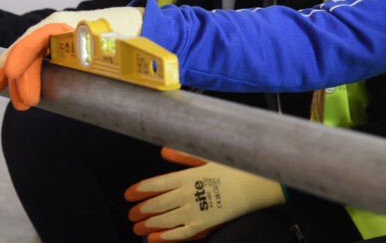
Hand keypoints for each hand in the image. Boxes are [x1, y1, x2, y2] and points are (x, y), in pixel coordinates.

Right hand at [0, 7, 143, 109]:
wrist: (134, 24)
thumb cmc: (126, 32)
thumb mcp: (117, 40)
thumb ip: (103, 48)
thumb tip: (92, 56)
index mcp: (69, 22)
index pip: (39, 35)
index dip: (22, 52)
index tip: (11, 72)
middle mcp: (57, 26)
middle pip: (29, 48)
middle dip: (20, 76)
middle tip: (23, 104)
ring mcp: (55, 36)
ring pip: (29, 54)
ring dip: (19, 78)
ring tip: (20, 103)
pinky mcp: (57, 47)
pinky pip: (35, 58)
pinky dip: (23, 73)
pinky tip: (13, 87)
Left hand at [125, 147, 284, 241]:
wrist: (257, 184)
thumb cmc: (234, 167)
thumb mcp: (208, 156)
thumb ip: (184, 155)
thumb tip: (164, 151)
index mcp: (188, 176)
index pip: (157, 183)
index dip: (140, 190)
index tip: (128, 194)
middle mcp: (188, 194)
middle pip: (158, 203)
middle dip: (141, 209)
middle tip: (130, 214)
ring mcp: (195, 211)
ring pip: (165, 219)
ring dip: (148, 224)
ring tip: (137, 228)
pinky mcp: (205, 224)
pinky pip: (181, 233)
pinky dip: (166, 237)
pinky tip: (154, 239)